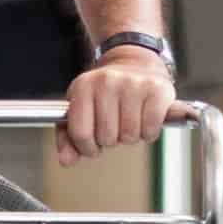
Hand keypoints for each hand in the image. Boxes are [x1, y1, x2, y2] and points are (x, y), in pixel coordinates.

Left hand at [56, 50, 184, 163]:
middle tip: (116, 124)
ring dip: (131, 136)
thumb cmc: (105, 92)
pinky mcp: (156, 89)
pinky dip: (149, 132)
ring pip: (129, 136)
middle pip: (106, 137)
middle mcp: (106, 81)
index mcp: (83, 86)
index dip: (87, 148)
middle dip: (112, 139)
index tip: (94, 144)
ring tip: (130, 119)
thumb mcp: (80, 108)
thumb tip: (66, 160)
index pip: (80, 134)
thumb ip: (69, 137)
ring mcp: (132, 83)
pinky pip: (150, 130)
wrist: (135, 63)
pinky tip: (145, 119)